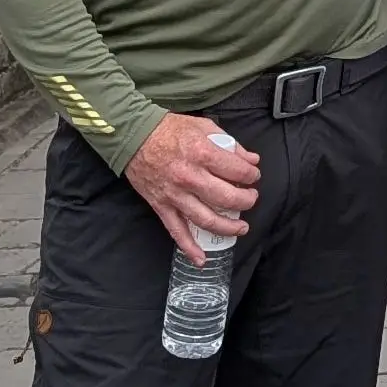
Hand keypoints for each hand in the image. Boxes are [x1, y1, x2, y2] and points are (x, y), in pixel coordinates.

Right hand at [124, 112, 259, 262]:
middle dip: (245, 201)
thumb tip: (251, 160)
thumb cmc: (170, 129)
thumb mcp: (204, 127)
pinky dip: (189, 248)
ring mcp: (175, 195)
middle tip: (251, 199)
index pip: (237, 171)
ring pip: (206, 220)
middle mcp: (190, 177)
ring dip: (227, 228)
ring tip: (241, 228)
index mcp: (203, 154)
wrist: (134, 137)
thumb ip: (230, 144)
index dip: (251, 175)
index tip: (253, 176)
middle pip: (226, 198)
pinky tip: (202, 259)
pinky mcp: (161, 206)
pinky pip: (176, 231)